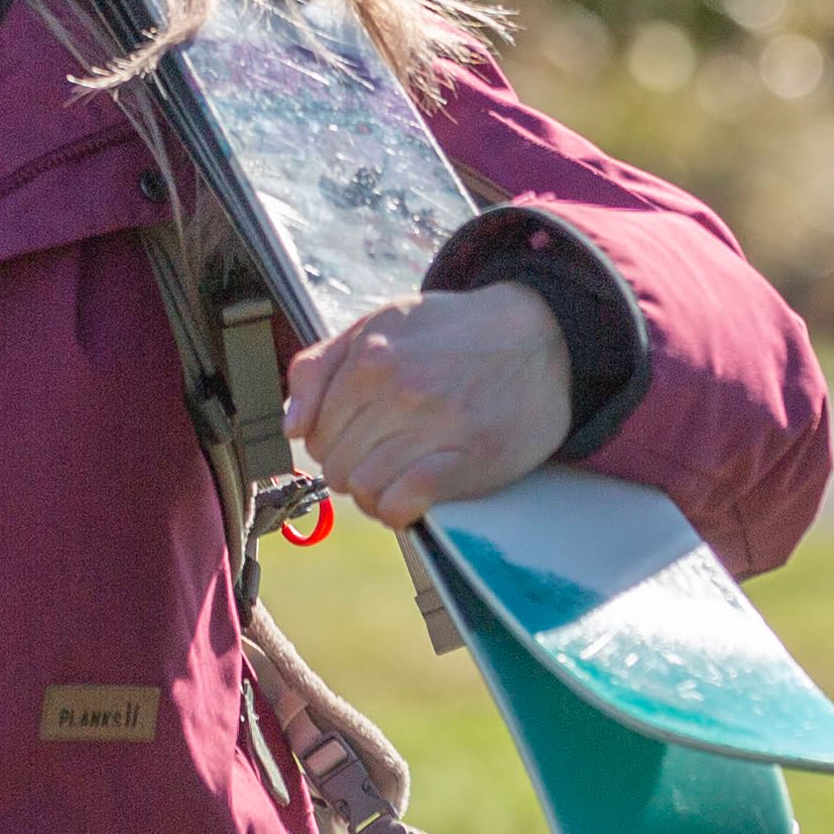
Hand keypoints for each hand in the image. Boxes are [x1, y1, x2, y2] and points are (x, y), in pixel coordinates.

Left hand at [284, 283, 566, 524]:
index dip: (329, 443)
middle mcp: (398, 390)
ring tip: (397, 479)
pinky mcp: (468, 459)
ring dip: (375, 495)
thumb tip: (292, 425)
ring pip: (364, 489)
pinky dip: (398, 510)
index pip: (315, 433)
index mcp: (371, 356)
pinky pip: (403, 503)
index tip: (356, 439)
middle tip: (380, 459)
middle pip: (337, 465)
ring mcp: (435, 425)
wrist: (542, 335)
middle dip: (351, 470)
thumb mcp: (380, 323)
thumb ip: (322, 366)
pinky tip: (413, 498)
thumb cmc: (454, 332)